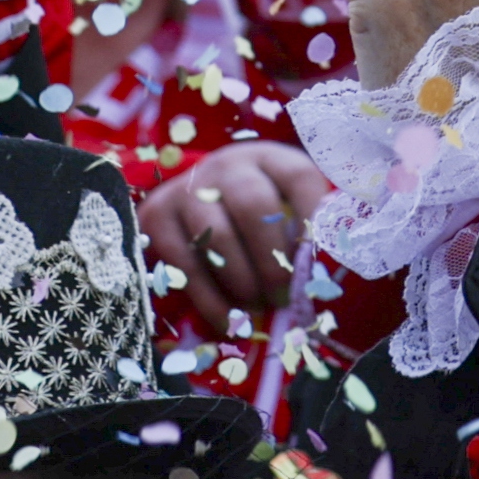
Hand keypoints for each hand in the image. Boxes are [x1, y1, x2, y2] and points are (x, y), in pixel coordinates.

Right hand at [141, 142, 333, 318]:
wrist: (191, 201)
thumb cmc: (253, 215)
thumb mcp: (282, 208)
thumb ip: (304, 232)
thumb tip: (320, 277)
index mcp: (268, 159)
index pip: (298, 177)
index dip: (313, 217)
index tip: (317, 259)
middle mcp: (227, 166)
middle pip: (254, 207)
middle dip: (273, 261)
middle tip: (284, 296)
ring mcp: (188, 189)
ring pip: (216, 236)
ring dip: (242, 281)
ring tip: (258, 307)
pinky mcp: (157, 217)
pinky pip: (185, 263)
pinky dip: (210, 299)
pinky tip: (229, 320)